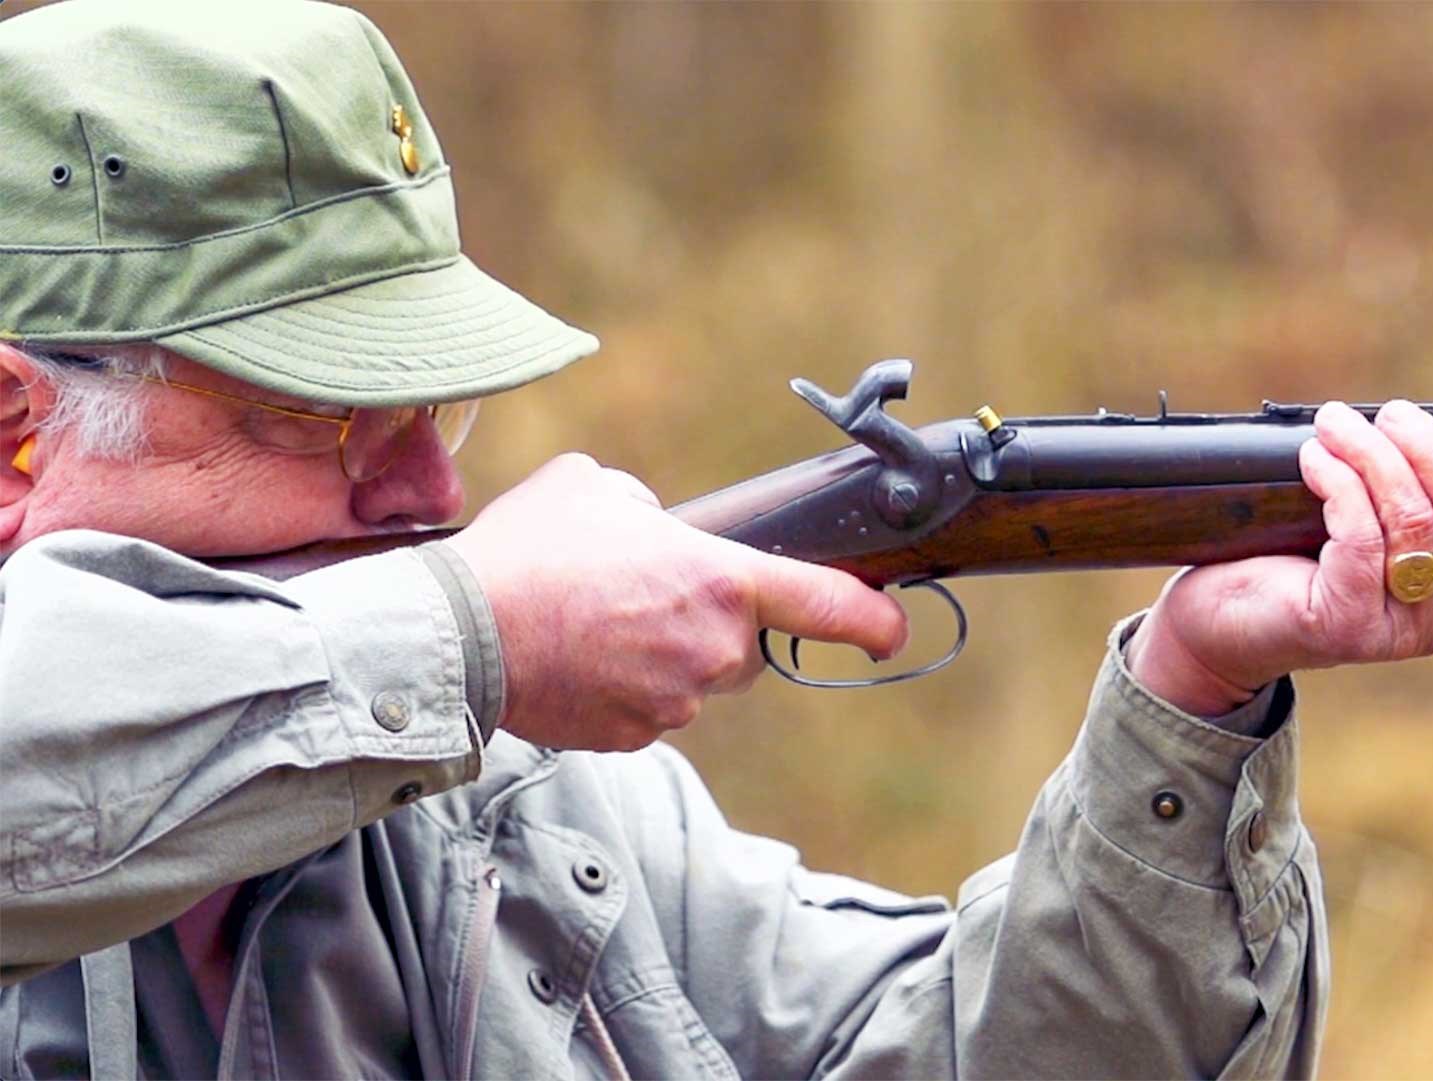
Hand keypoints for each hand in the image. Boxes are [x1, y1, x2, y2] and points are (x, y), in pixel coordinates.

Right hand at [445, 454, 907, 750]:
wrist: (459, 636)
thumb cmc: (529, 551)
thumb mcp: (595, 488)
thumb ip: (650, 509)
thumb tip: (654, 528)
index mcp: (721, 581)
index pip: (827, 604)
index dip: (873, 618)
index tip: (892, 627)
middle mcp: (714, 650)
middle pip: (743, 641)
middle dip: (707, 619)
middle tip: (638, 592)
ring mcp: (677, 702)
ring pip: (695, 678)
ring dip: (661, 653)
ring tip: (591, 622)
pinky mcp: (636, 737)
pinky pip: (651, 709)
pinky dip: (625, 688)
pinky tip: (578, 659)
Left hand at [1128, 400, 1432, 715]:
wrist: (1221, 621)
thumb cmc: (1298, 558)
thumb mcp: (1373, 527)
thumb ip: (1418, 493)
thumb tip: (1428, 427)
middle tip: (1396, 414)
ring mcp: (1393, 628)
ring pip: (1413, 522)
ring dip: (1374, 454)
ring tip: (1337, 422)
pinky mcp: (1341, 622)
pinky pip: (1359, 535)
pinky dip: (1340, 481)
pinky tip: (1315, 457)